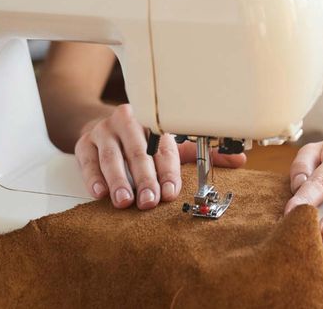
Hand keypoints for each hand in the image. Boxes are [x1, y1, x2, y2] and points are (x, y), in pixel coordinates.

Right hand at [74, 104, 245, 209]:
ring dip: (118, 179)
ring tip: (124, 201)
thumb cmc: (140, 138)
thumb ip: (199, 154)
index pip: (162, 146)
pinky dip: (93, 177)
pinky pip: (87, 160)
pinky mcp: (83, 144)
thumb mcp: (170, 142)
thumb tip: (239, 160)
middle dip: (144, 178)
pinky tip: (99, 193)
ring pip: (111, 155)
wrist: (100, 124)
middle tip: (149, 201)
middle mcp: (127, 122)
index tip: (171, 192)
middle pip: (137, 151)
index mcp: (151, 122)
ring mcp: (103, 132)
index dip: (167, 170)